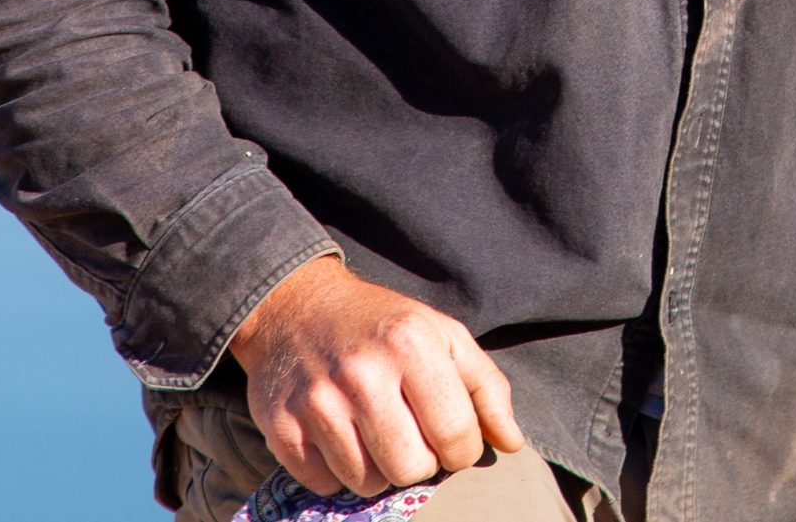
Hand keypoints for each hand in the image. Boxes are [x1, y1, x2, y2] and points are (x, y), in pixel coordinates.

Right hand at [227, 255, 526, 496]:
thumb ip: (486, 387)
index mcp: (412, 345)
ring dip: (379, 469)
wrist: (296, 309)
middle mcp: (363, 374)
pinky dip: (338, 472)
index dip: (464, 449)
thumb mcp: (444, 336)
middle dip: (421, 462)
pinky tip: (341, 436)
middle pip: (411, 469)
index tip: (455, 437)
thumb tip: (513, 443)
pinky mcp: (281, 430)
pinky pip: (325, 486)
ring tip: (376, 432)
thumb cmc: (384, 326)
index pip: (456, 435)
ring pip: (368, 484)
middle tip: (414, 436)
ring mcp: (318, 404)